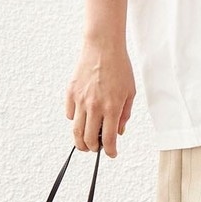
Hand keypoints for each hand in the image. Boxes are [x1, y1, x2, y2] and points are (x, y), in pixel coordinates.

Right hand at [65, 40, 135, 156]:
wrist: (102, 47)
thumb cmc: (119, 67)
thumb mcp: (130, 92)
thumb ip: (124, 114)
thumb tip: (118, 132)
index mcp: (112, 107)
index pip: (109, 139)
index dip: (110, 151)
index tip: (111, 154)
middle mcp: (95, 106)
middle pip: (89, 140)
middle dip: (94, 149)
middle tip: (97, 149)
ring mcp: (80, 100)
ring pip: (76, 131)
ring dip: (81, 142)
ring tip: (85, 144)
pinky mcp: (70, 93)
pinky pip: (70, 114)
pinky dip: (75, 121)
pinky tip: (82, 119)